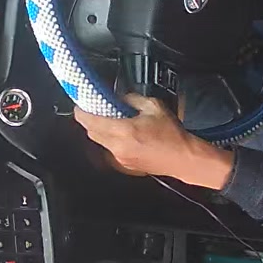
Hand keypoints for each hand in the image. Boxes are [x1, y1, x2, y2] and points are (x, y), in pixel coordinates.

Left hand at [74, 93, 233, 189]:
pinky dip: (111, 139)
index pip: (91, 121)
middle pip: (91, 132)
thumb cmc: (172, 134)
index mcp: (123, 131)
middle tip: (94, 109)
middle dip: (89, 120)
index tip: (79, 104)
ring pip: (100, 141)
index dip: (81, 112)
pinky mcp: (125, 164)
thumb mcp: (153, 106)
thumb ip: (132, 99)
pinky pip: (111, 149)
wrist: (183, 158)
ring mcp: (120, 158)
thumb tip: (120, 97)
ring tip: (111, 120)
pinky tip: (123, 133)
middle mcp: (118, 147)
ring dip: (100, 130)